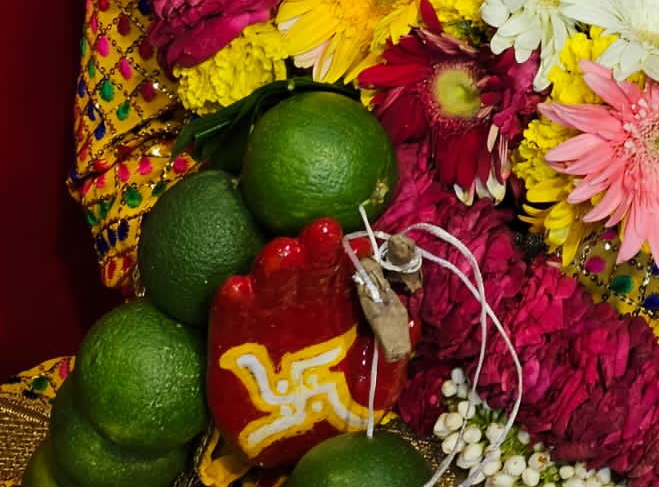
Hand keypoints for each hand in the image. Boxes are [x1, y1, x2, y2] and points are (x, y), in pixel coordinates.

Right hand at [207, 217, 411, 468]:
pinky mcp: (232, 333)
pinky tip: (238, 288)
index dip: (356, 254)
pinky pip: (231, 309)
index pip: (349, 267)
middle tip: (324, 231)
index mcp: (340, 301)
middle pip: (310, 260)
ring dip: (275, 259)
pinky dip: (234, 297)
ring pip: (270, 274)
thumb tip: (413, 323)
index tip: (363, 248)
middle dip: (317, 243)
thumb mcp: (376, 386)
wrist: (289, 441)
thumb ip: (393, 355)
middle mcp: (304, 296)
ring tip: (283, 252)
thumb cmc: (337, 404)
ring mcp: (266, 311)